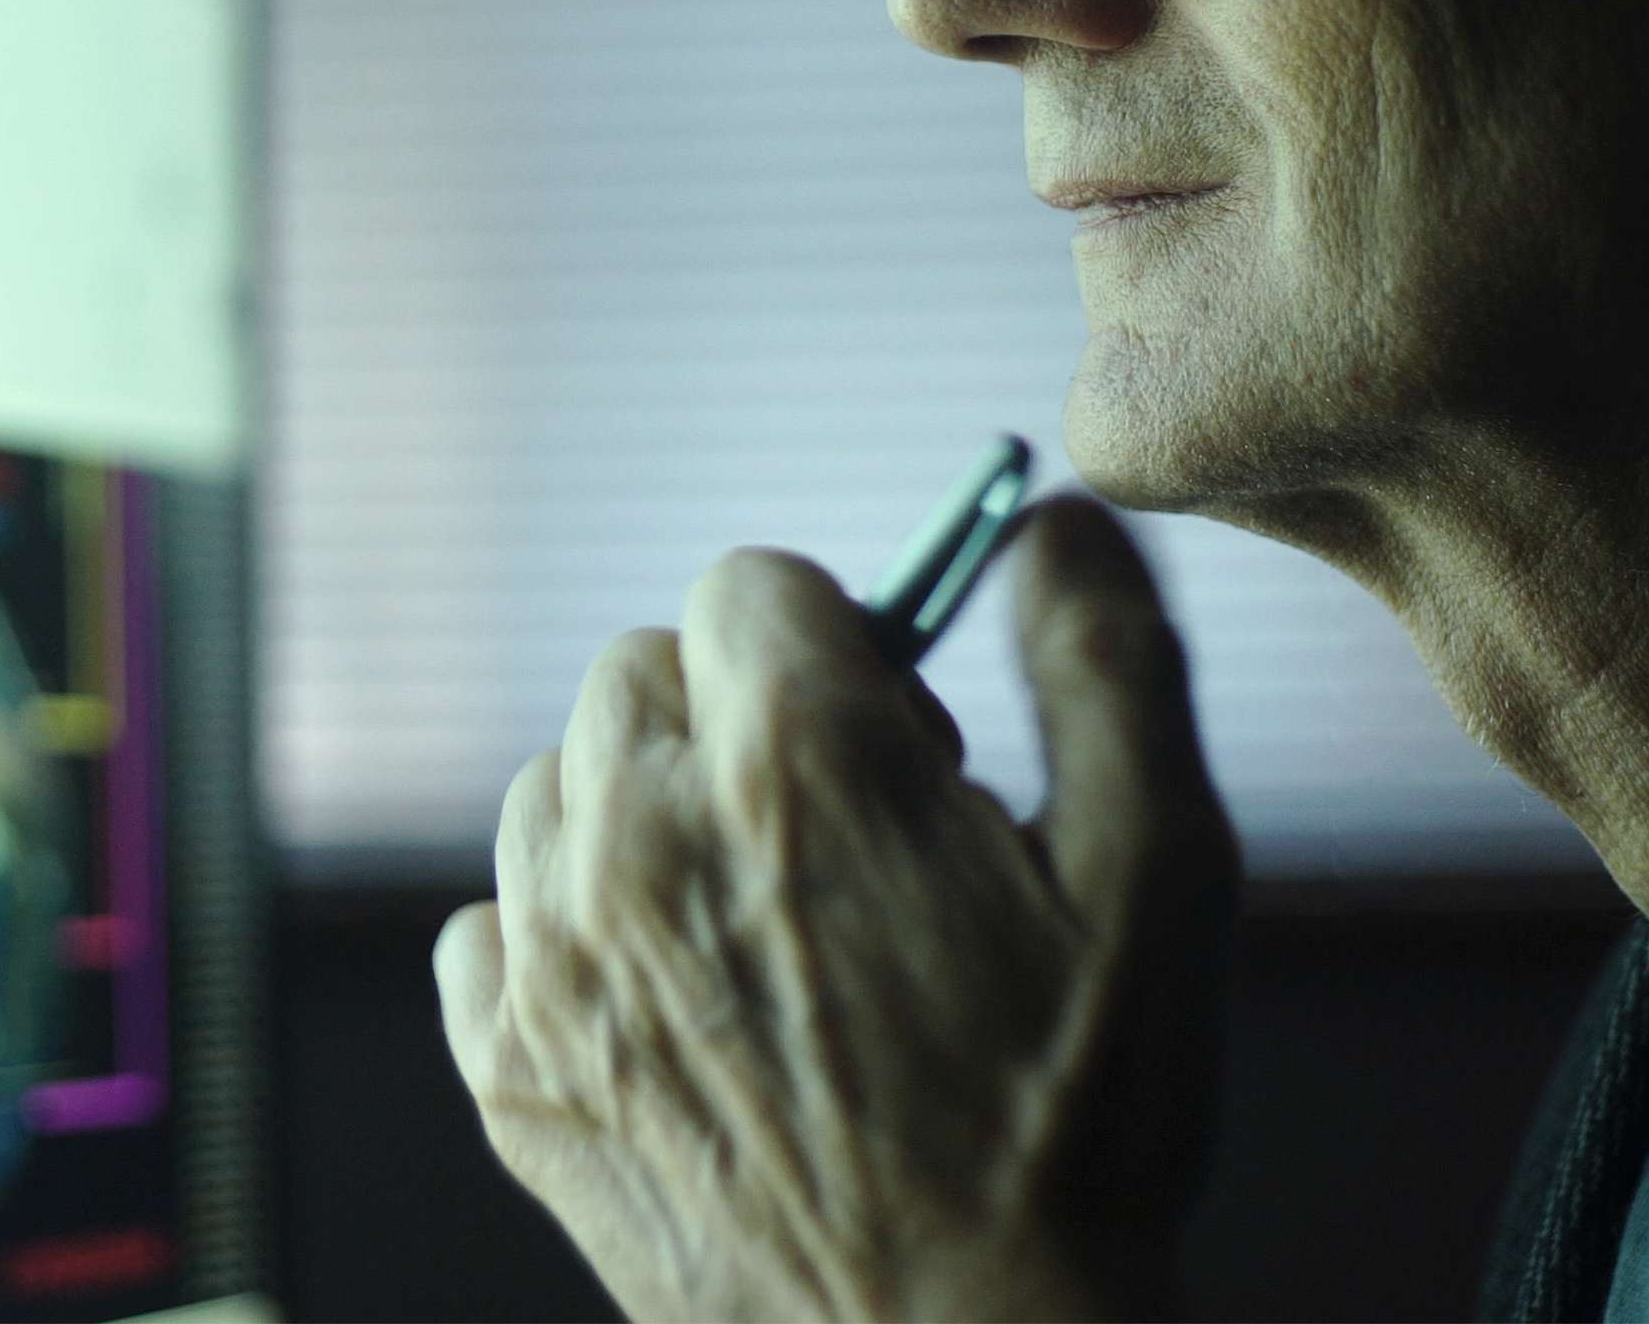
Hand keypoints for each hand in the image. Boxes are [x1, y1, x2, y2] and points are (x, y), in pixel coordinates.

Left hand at [433, 497, 1241, 1321]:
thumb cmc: (1075, 1132)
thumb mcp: (1160, 875)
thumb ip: (1105, 659)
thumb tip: (1057, 516)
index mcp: (794, 760)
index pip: (751, 584)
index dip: (840, 652)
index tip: (899, 750)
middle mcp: (642, 836)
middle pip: (644, 670)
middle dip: (737, 721)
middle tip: (845, 846)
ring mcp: (555, 960)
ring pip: (558, 787)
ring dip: (645, 823)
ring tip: (764, 931)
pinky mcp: (509, 1072)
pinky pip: (488, 924)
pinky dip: (561, 939)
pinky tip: (675, 1007)